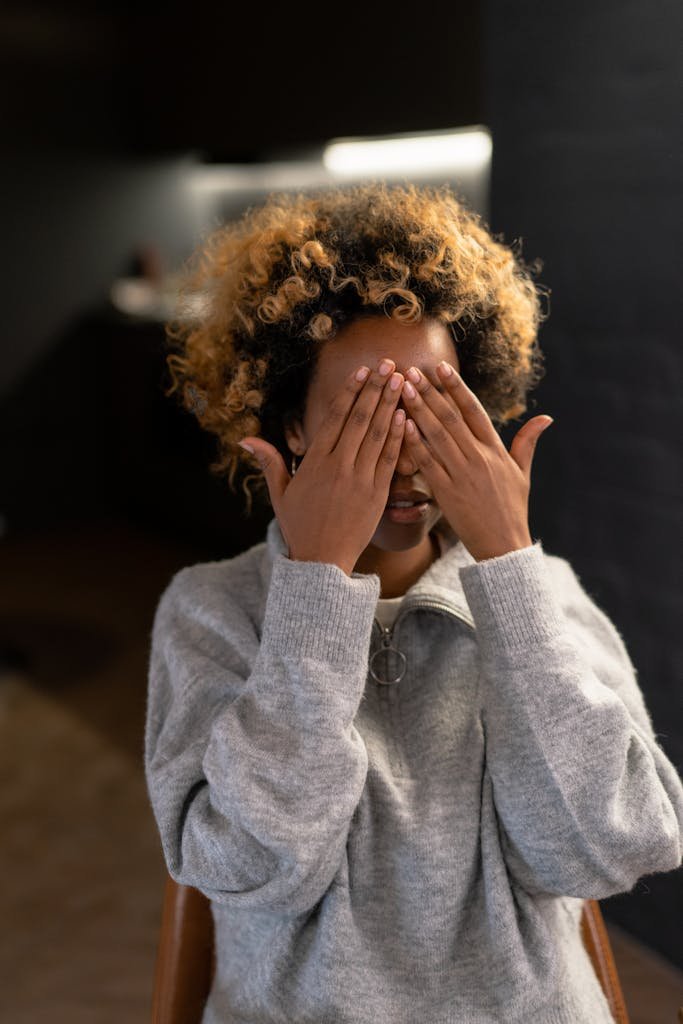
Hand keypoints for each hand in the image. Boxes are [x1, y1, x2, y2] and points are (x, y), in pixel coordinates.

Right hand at [238, 360, 405, 574]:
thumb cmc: (299, 526)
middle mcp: (338, 467)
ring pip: (377, 435)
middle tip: (388, 365)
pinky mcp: (378, 495)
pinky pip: (390, 460)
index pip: (335, 418)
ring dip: (390, 405)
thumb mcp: (280, 494)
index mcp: (315, 463)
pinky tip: (405, 416)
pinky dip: (398, 437)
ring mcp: (360, 480)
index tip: (362, 371)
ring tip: (401, 381)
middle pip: (359, 419)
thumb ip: (269, 462)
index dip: (350, 392)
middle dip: (375, 389)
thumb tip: (245, 440)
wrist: (321, 562)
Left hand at [400, 361, 552, 561]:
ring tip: (403, 388)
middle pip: (451, 417)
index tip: (441, 367)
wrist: (503, 546)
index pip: (474, 410)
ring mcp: (462, 474)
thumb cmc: (512, 509)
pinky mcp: (446, 493)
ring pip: (437, 435)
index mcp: (496, 450)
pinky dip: (413, 442)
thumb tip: (546, 417)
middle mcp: (479, 458)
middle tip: (411, 370)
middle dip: (430, 391)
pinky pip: (427, 462)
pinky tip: (400, 424)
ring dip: (418, 409)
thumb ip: (527, 442)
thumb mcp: (522, 473)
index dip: (457, 387)